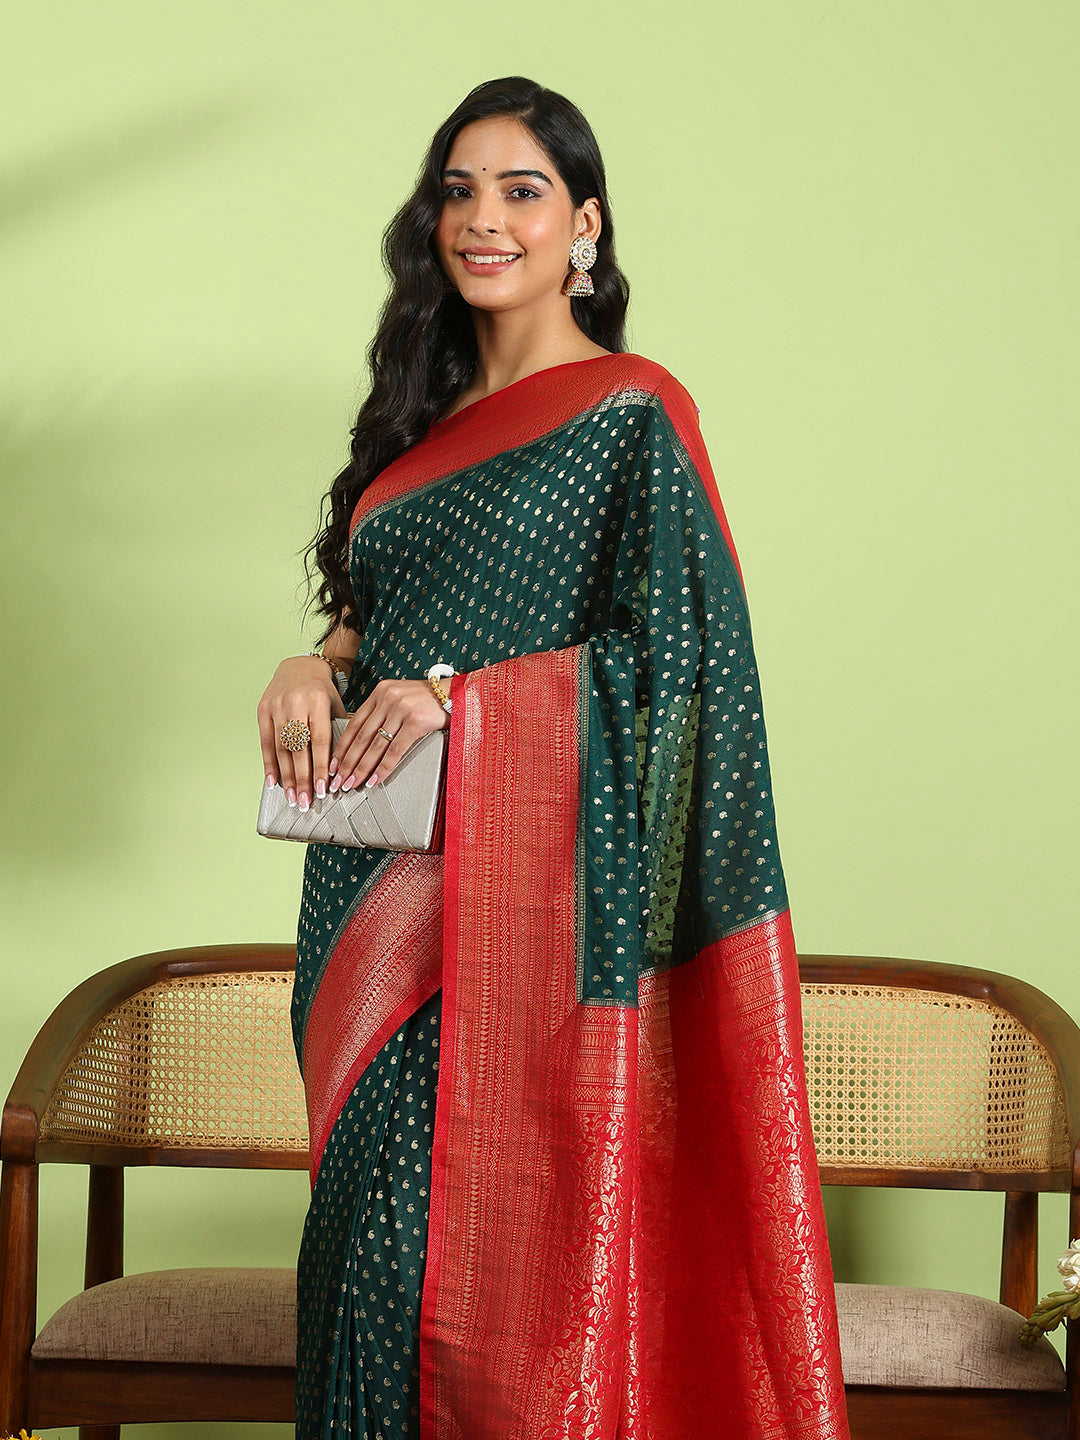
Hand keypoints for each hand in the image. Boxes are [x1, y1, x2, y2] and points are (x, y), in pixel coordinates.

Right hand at [257, 656, 346, 809]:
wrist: (300, 666)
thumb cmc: (323, 692)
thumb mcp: (336, 707)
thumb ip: (338, 733)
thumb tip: (342, 769)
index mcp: (319, 702)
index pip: (320, 741)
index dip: (321, 768)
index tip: (324, 789)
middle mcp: (296, 704)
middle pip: (299, 749)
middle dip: (303, 779)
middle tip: (306, 802)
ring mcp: (277, 707)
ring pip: (281, 749)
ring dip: (287, 777)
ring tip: (292, 798)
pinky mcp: (263, 710)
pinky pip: (265, 742)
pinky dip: (269, 764)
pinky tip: (273, 782)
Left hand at [328, 677, 449, 793]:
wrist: (457, 693)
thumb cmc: (430, 700)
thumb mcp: (400, 698)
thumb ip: (383, 712)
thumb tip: (364, 741)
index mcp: (380, 692)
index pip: (354, 724)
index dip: (341, 747)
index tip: (334, 764)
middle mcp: (387, 698)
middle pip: (361, 737)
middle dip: (347, 763)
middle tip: (338, 781)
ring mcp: (401, 709)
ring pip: (375, 746)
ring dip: (362, 768)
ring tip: (353, 783)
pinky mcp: (416, 721)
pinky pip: (395, 750)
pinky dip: (384, 767)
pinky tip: (376, 779)